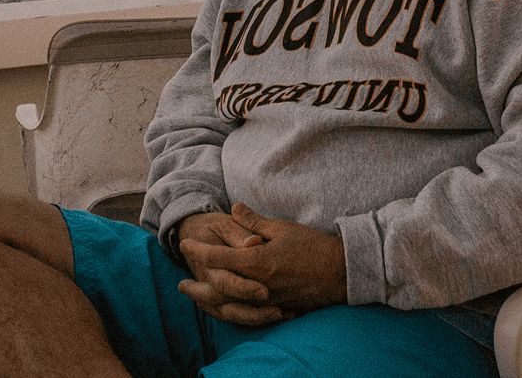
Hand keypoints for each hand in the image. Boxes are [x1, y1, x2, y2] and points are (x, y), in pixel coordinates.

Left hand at [178, 203, 346, 324]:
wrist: (340, 273)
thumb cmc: (312, 247)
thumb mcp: (282, 228)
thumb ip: (254, 222)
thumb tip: (234, 208)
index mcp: (257, 261)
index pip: (219, 257)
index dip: (199, 251)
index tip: (185, 244)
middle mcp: (258, 284)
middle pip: (218, 289)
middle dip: (197, 286)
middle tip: (181, 283)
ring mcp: (267, 300)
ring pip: (230, 306)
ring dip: (210, 303)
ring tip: (197, 298)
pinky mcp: (276, 309)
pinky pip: (247, 315)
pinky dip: (231, 312)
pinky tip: (224, 309)